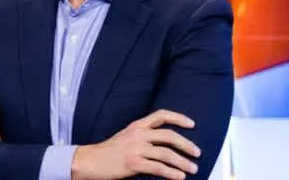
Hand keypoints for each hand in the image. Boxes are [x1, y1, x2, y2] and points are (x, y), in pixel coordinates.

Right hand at [72, 109, 200, 179]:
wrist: (91, 161)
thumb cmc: (110, 151)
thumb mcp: (127, 137)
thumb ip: (144, 136)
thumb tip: (165, 144)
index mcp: (137, 125)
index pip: (161, 115)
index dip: (178, 118)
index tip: (192, 124)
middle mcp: (138, 134)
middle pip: (168, 135)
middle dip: (186, 144)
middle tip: (197, 152)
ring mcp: (135, 148)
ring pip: (166, 153)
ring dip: (182, 162)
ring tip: (192, 169)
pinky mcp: (133, 163)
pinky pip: (157, 168)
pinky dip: (171, 173)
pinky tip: (179, 177)